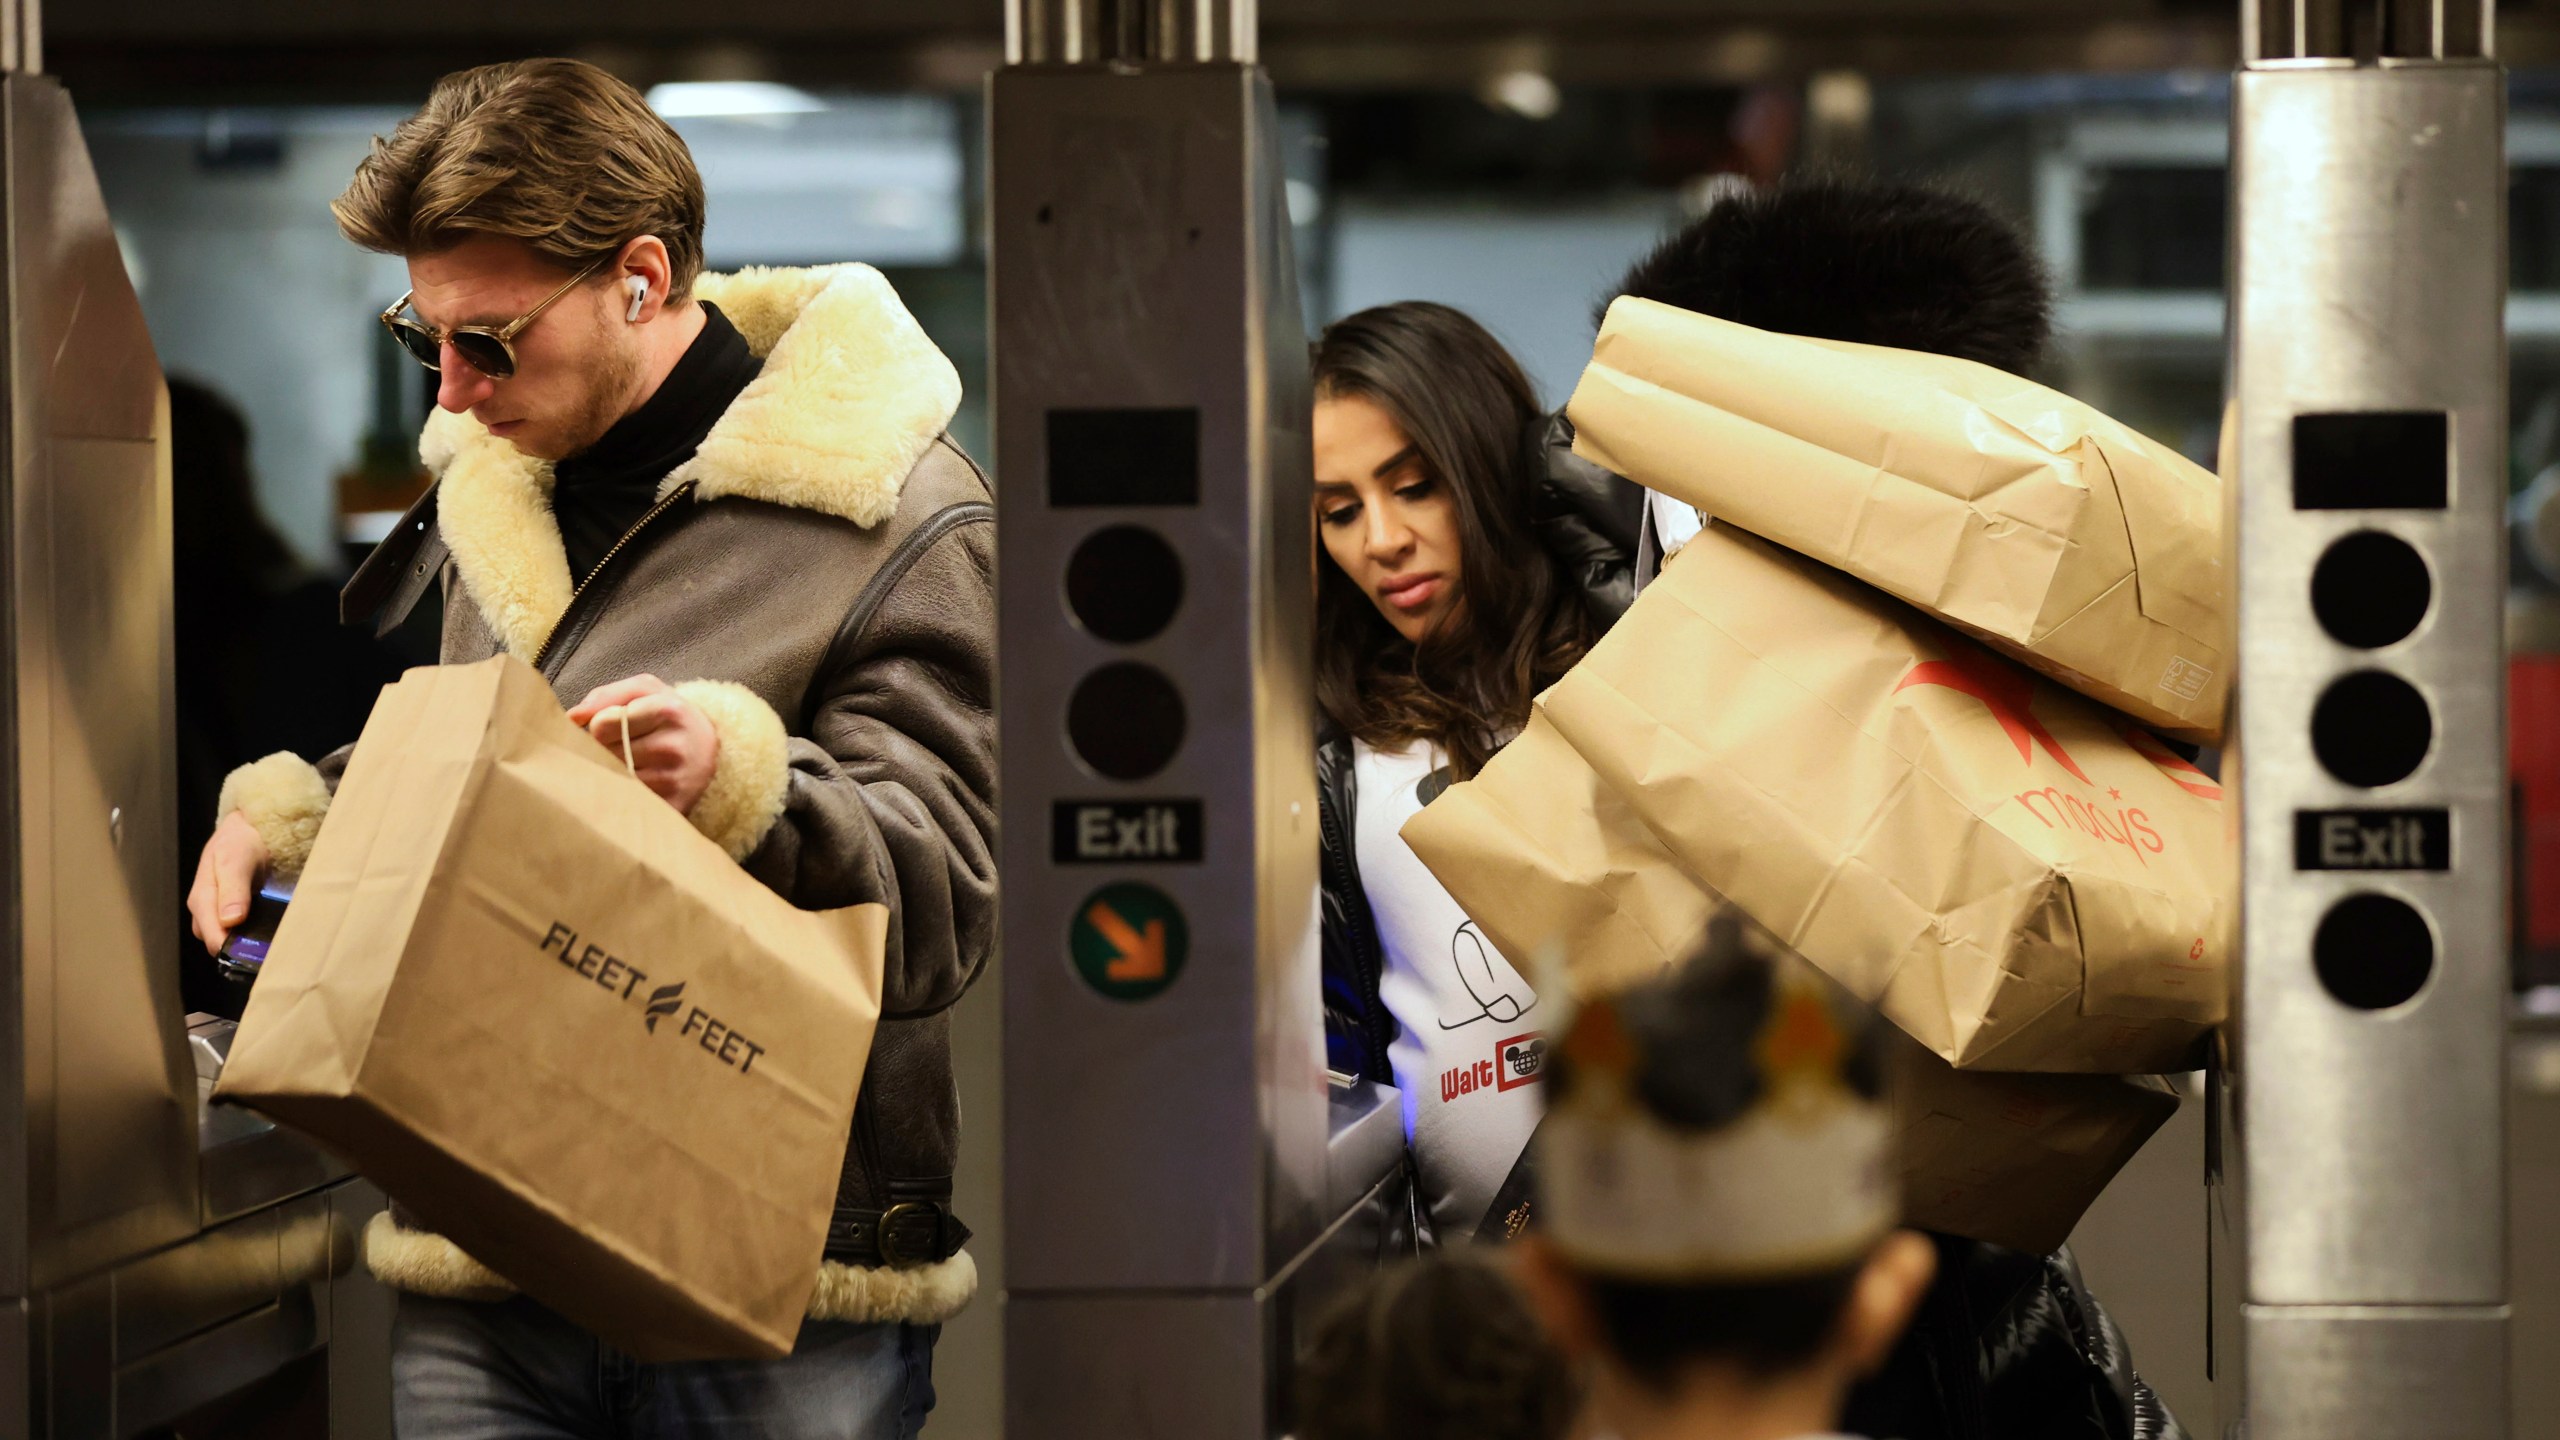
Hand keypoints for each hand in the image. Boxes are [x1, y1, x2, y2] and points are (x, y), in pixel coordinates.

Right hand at [188, 811, 270, 954]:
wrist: (247, 829)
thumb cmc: (239, 842)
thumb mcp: (236, 860)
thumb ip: (233, 889)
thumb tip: (230, 921)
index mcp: (201, 901)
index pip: (212, 938)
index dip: (232, 950)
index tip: (256, 956)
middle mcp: (205, 912)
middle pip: (219, 944)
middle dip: (240, 950)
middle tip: (270, 951)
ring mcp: (217, 914)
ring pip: (228, 940)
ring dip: (247, 945)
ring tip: (273, 945)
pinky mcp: (231, 913)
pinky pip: (239, 932)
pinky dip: (252, 935)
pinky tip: (270, 934)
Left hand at [567, 674, 720, 816]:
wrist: (713, 751)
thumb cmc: (671, 717)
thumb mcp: (647, 691)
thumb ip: (607, 695)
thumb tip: (572, 717)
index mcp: (668, 710)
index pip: (602, 724)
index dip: (600, 726)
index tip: (615, 727)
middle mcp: (673, 746)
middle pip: (605, 752)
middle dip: (607, 749)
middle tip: (626, 746)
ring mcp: (673, 780)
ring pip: (613, 778)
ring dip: (613, 772)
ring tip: (633, 764)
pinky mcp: (673, 807)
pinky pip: (627, 801)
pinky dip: (625, 793)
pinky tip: (638, 785)